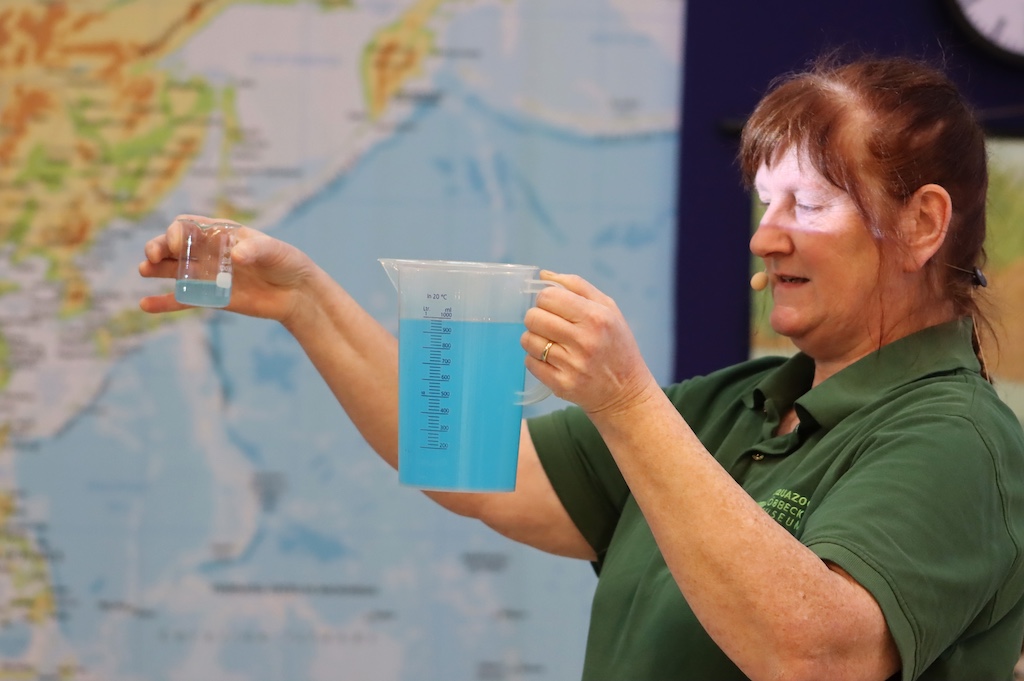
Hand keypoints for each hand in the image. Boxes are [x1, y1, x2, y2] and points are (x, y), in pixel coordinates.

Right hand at [138, 214, 316, 323]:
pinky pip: (183, 300)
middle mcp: (210, 252)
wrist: (297, 293)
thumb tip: (237, 255)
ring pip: (174, 270)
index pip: (189, 226)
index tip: (177, 246)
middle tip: (151, 257)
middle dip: (159, 247)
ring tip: (144, 271)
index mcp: (222, 233)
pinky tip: (145, 305)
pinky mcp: (212, 298)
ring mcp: (209, 275)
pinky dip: (164, 302)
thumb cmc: (287, 263)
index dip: (177, 233)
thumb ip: (256, 250)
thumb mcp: (275, 252)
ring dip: (156, 269)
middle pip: (175, 245)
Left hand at [521, 271, 657, 415]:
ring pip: (528, 340)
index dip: (546, 299)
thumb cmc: (616, 345)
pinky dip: (536, 360)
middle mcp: (584, 341)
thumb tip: (544, 275)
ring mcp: (572, 365)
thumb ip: (577, 287)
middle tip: (549, 325)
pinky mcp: (561, 384)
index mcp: (596, 317)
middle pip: (533, 317)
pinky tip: (552, 360)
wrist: (625, 392)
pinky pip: (529, 363)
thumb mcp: (609, 309)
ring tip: (551, 343)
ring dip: (534, 339)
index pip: (548, 297)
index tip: (552, 306)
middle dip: (537, 318)